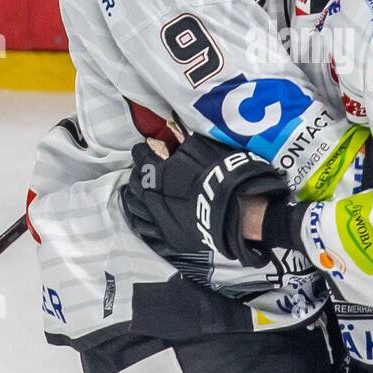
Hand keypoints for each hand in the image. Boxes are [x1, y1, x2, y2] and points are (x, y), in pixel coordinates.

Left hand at [122, 132, 290, 267]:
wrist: (238, 209)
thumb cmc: (223, 173)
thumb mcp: (202, 147)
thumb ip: (182, 142)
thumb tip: (172, 133)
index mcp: (158, 172)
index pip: (141, 157)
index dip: (143, 151)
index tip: (145, 149)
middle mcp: (152, 197)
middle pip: (134, 184)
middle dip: (137, 175)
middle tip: (142, 171)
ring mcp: (159, 220)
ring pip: (135, 208)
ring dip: (135, 198)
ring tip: (137, 193)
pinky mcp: (168, 238)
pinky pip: (146, 230)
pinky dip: (142, 221)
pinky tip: (144, 217)